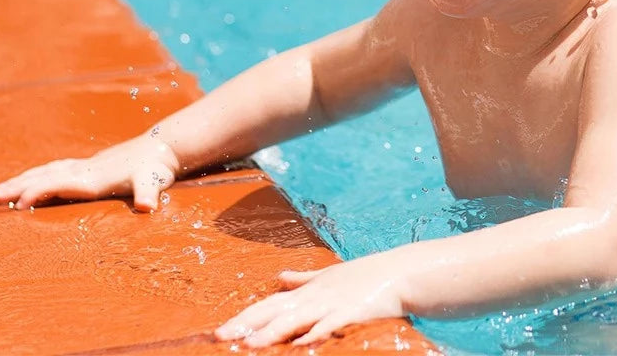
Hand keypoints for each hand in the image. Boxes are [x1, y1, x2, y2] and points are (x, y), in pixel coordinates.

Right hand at [0, 135, 179, 211]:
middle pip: (48, 176)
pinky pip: (59, 168)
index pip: (62, 184)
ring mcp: (89, 165)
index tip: (19, 203)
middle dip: (21, 186)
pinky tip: (36, 176)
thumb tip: (148, 205)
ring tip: (3, 187)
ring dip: (26, 178)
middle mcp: (88, 170)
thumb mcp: (154, 182)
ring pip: (50, 171)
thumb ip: (149, 193)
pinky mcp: (93, 164)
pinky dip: (42, 173)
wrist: (164, 146)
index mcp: (96, 178)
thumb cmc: (157, 168)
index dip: (41, 192)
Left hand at [215, 252, 407, 346]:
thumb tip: (280, 276)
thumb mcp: (328, 275)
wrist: (396, 272)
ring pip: (295, 319)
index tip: (221, 330)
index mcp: (307, 290)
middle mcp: (314, 296)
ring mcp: (331, 303)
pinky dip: (315, 333)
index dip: (245, 316)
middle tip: (220, 337)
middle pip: (274, 311)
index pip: (269, 303)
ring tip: (249, 345)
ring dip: (272, 332)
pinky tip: (301, 345)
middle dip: (247, 325)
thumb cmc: (362, 276)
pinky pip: (329, 325)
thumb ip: (302, 278)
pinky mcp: (350, 312)